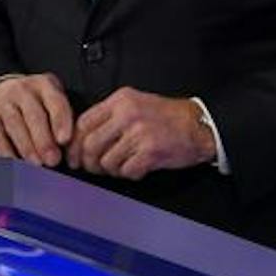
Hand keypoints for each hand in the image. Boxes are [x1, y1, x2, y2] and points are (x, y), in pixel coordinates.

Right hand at [0, 72, 74, 167]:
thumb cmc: (36, 102)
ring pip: (15, 125)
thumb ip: (61, 119)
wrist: (1, 90)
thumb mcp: (51, 101)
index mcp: (45, 85)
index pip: (55, 102)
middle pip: (34, 116)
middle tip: (52, 160)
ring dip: (27, 147)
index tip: (64, 140)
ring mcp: (2, 100)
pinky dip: (5, 149)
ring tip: (36, 163)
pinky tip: (15, 161)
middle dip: (44, 141)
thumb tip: (71, 147)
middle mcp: (23, 89)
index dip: (61, 121)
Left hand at [68, 88, 214, 179]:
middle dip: (90, 163)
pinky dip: (130, 174)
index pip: (83, 123)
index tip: (75, 157)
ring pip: (107, 161)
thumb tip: (82, 140)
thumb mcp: (136, 104)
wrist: (200, 125)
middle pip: (90, 145)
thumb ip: (110, 117)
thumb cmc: (169, 117)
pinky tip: (138, 168)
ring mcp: (140, 133)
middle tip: (95, 168)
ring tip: (123, 166)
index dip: (75, 145)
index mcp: (121, 100)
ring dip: (112, 170)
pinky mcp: (151, 151)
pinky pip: (127, 171)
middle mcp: (128, 114)